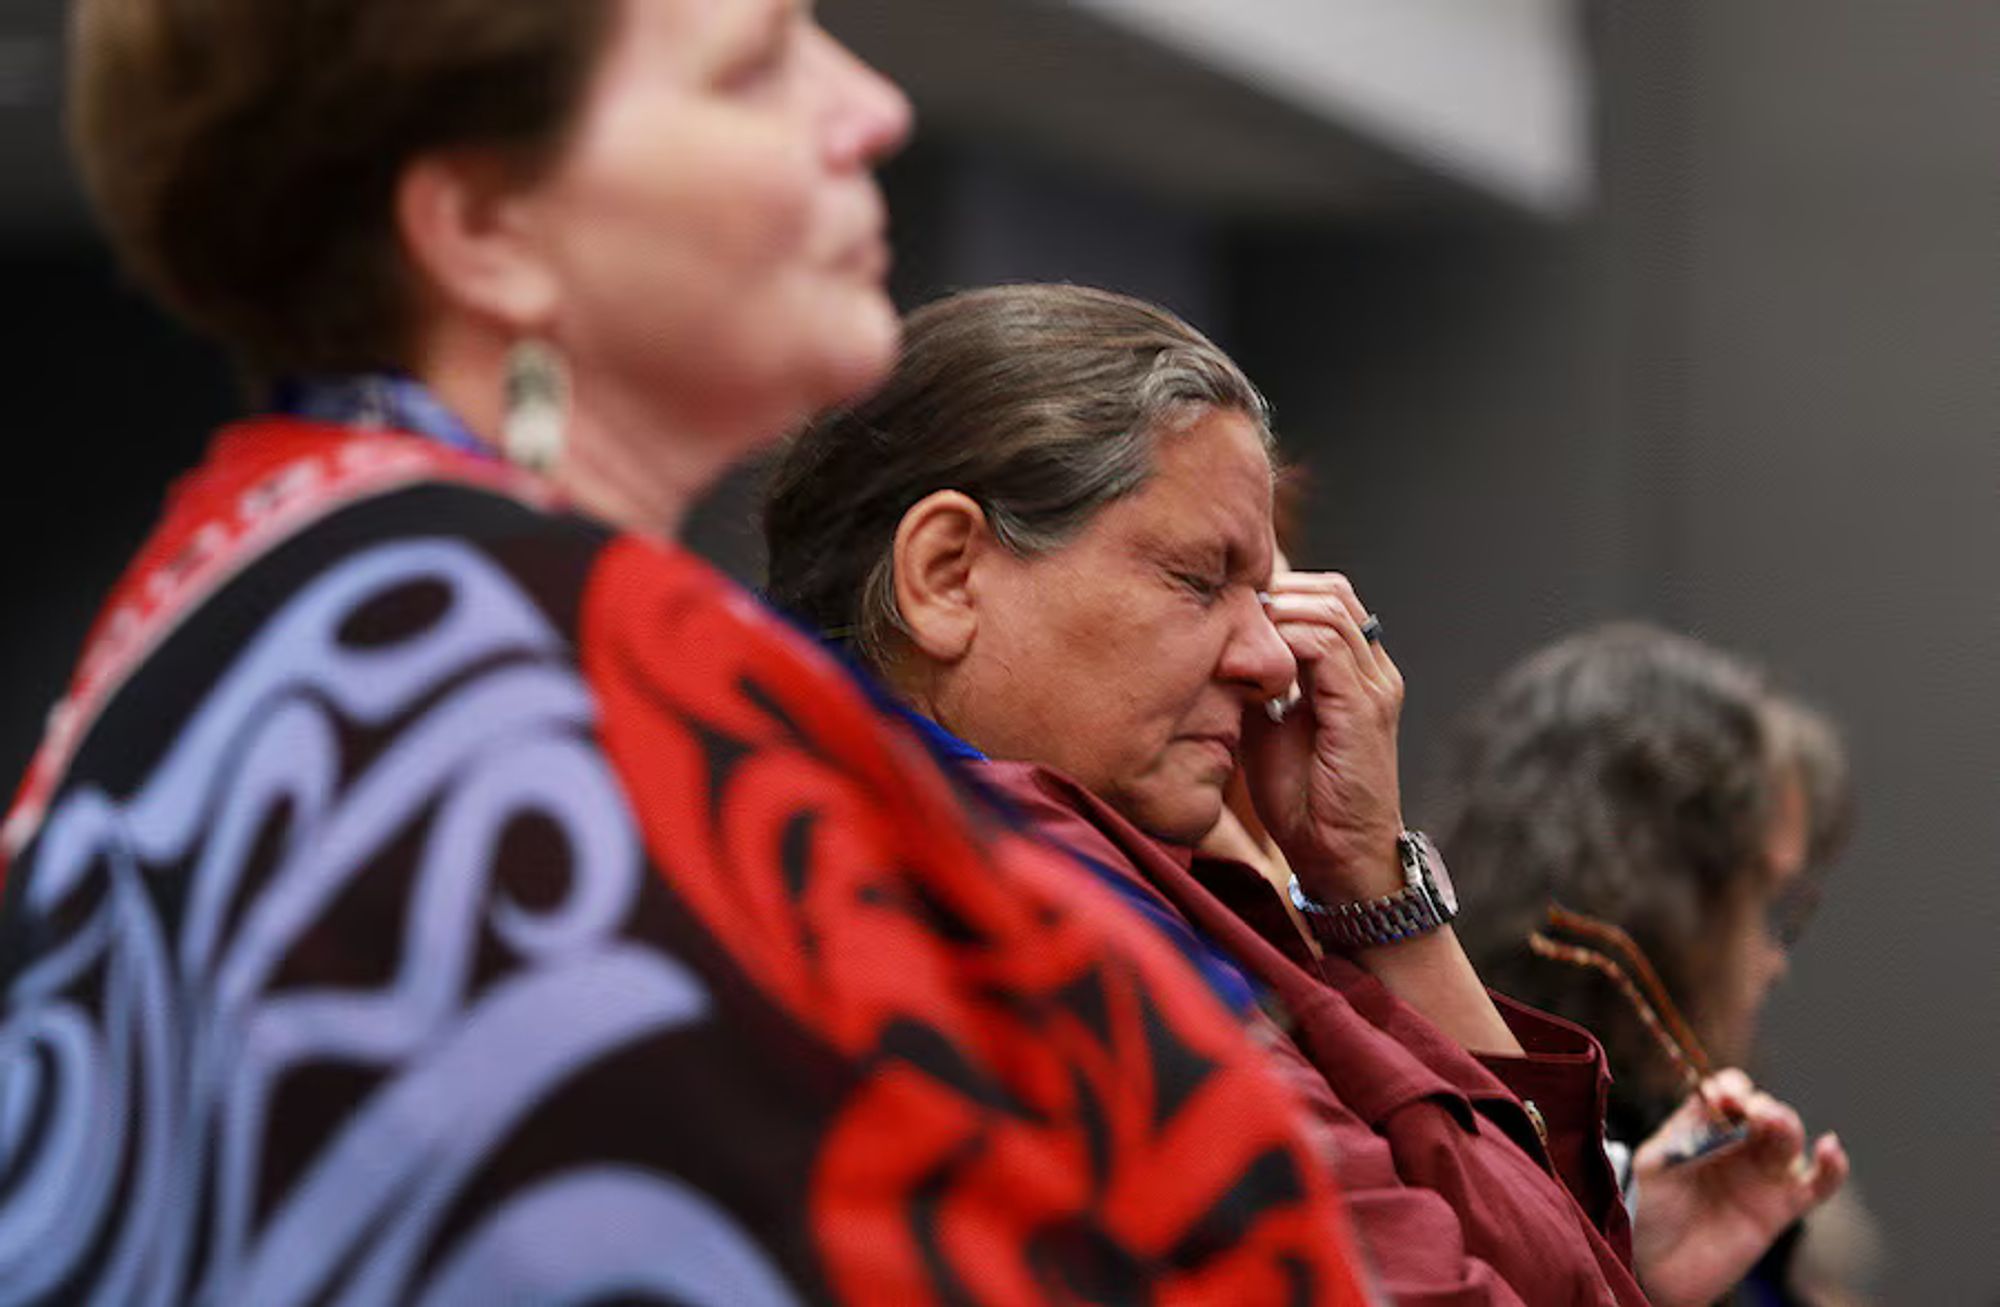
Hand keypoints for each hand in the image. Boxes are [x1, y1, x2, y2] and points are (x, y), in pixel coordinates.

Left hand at [1241, 572, 1404, 901]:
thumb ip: (1257, 683)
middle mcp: (1373, 671)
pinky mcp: (1364, 709)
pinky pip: (1326, 646)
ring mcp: (1374, 687)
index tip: (1229, 611)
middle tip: (1229, 613)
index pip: (1326, 599)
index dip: (1279, 593)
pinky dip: (1285, 640)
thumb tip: (1217, 646)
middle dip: (1276, 592)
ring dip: (1277, 613)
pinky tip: (1255, 663)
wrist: (1339, 857)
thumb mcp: (1269, 726)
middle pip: (1331, 592)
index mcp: (1357, 672)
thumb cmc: (1303, 800)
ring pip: (1329, 609)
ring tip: (1239, 634)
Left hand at [1631, 1069, 1848, 1306]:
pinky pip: (1819, 1184)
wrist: (1657, 1266)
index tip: (1721, 1095)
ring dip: (1786, 1124)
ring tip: (1771, 1122)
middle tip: (1748, 1110)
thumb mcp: (1655, 1163)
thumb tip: (1716, 1110)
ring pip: (1789, 1139)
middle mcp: (1739, 1145)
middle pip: (1764, 1111)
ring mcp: (1763, 1174)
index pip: (1728, 1094)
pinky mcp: (1783, 1208)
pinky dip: (1833, 1166)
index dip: (1730, 1088)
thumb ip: (1683, 1134)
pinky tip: (1830, 1147)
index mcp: (1706, 1126)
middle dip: (1760, 1105)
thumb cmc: (1649, 1209)